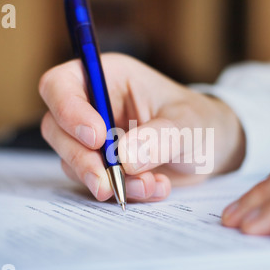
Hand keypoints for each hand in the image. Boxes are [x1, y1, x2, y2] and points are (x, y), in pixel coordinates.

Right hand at [39, 53, 244, 202]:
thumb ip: (158, 137)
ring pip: (72, 161)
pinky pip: (96, 182)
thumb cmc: (200, 122)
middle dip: (81, 159)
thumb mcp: (188, 124)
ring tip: (149, 185)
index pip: (60, 85)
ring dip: (105, 180)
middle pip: (56, 129)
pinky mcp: (104, 166)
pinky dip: (123, 192)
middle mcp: (95, 106)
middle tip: (107, 182)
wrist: (213, 149)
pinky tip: (155, 189)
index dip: (68, 111)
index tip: (97, 138)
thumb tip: (123, 159)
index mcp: (109, 78)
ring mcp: (96, 139)